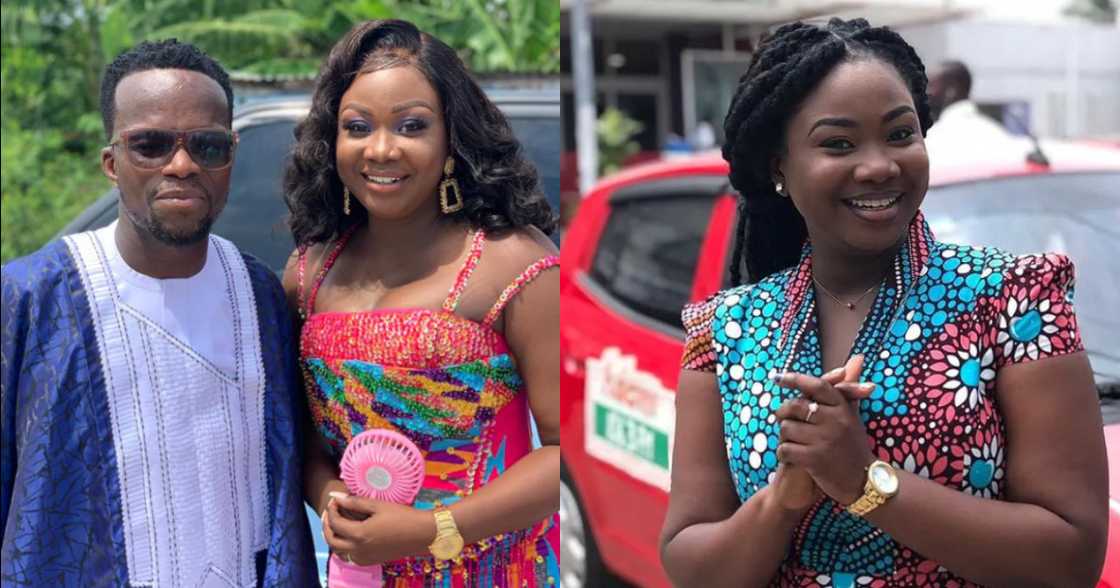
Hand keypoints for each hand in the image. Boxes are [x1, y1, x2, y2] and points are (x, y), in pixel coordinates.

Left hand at [323, 492, 434, 565]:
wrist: (422, 534)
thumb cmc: (403, 517)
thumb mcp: (379, 506)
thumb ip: (355, 502)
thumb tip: (336, 497)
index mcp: (359, 534)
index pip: (335, 523)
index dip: (332, 510)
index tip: (334, 502)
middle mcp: (358, 550)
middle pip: (331, 540)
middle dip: (326, 526)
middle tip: (329, 514)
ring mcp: (364, 558)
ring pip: (338, 551)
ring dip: (333, 538)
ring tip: (336, 525)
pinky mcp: (370, 561)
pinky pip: (349, 557)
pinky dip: (344, 547)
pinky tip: (350, 537)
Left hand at [772, 359, 876, 505]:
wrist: (864, 482)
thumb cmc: (854, 445)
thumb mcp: (853, 415)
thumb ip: (849, 387)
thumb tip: (857, 357)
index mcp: (842, 407)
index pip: (816, 385)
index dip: (795, 379)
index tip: (778, 378)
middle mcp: (834, 420)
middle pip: (794, 406)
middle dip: (785, 413)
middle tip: (784, 419)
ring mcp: (824, 439)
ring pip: (786, 428)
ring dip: (785, 436)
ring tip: (795, 442)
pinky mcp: (815, 459)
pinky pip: (784, 448)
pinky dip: (783, 453)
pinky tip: (791, 456)